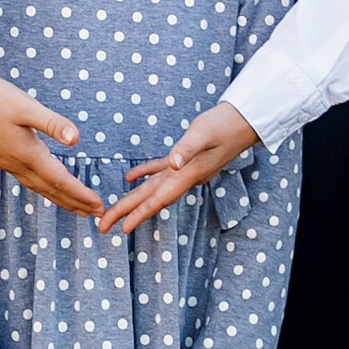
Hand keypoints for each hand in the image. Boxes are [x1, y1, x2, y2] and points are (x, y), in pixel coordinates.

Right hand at [0, 57, 108, 216]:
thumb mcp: (25, 106)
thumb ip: (52, 123)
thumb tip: (77, 140)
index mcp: (28, 153)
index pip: (61, 181)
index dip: (81, 194)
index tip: (99, 206)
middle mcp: (17, 164)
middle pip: (52, 190)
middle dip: (75, 203)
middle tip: (97, 215)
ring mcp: (6, 162)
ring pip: (39, 187)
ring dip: (60, 198)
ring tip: (76, 208)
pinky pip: (27, 180)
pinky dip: (43, 188)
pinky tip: (44, 184)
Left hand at [99, 99, 259, 234]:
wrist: (245, 120)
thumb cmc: (225, 125)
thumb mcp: (204, 133)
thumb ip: (188, 149)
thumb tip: (173, 164)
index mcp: (187, 175)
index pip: (158, 199)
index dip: (139, 214)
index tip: (121, 228)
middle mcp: (185, 177)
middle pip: (150, 199)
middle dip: (127, 212)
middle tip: (104, 226)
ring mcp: (186, 169)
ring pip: (153, 188)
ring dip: (133, 199)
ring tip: (115, 211)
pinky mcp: (186, 158)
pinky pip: (160, 171)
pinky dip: (144, 174)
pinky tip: (131, 177)